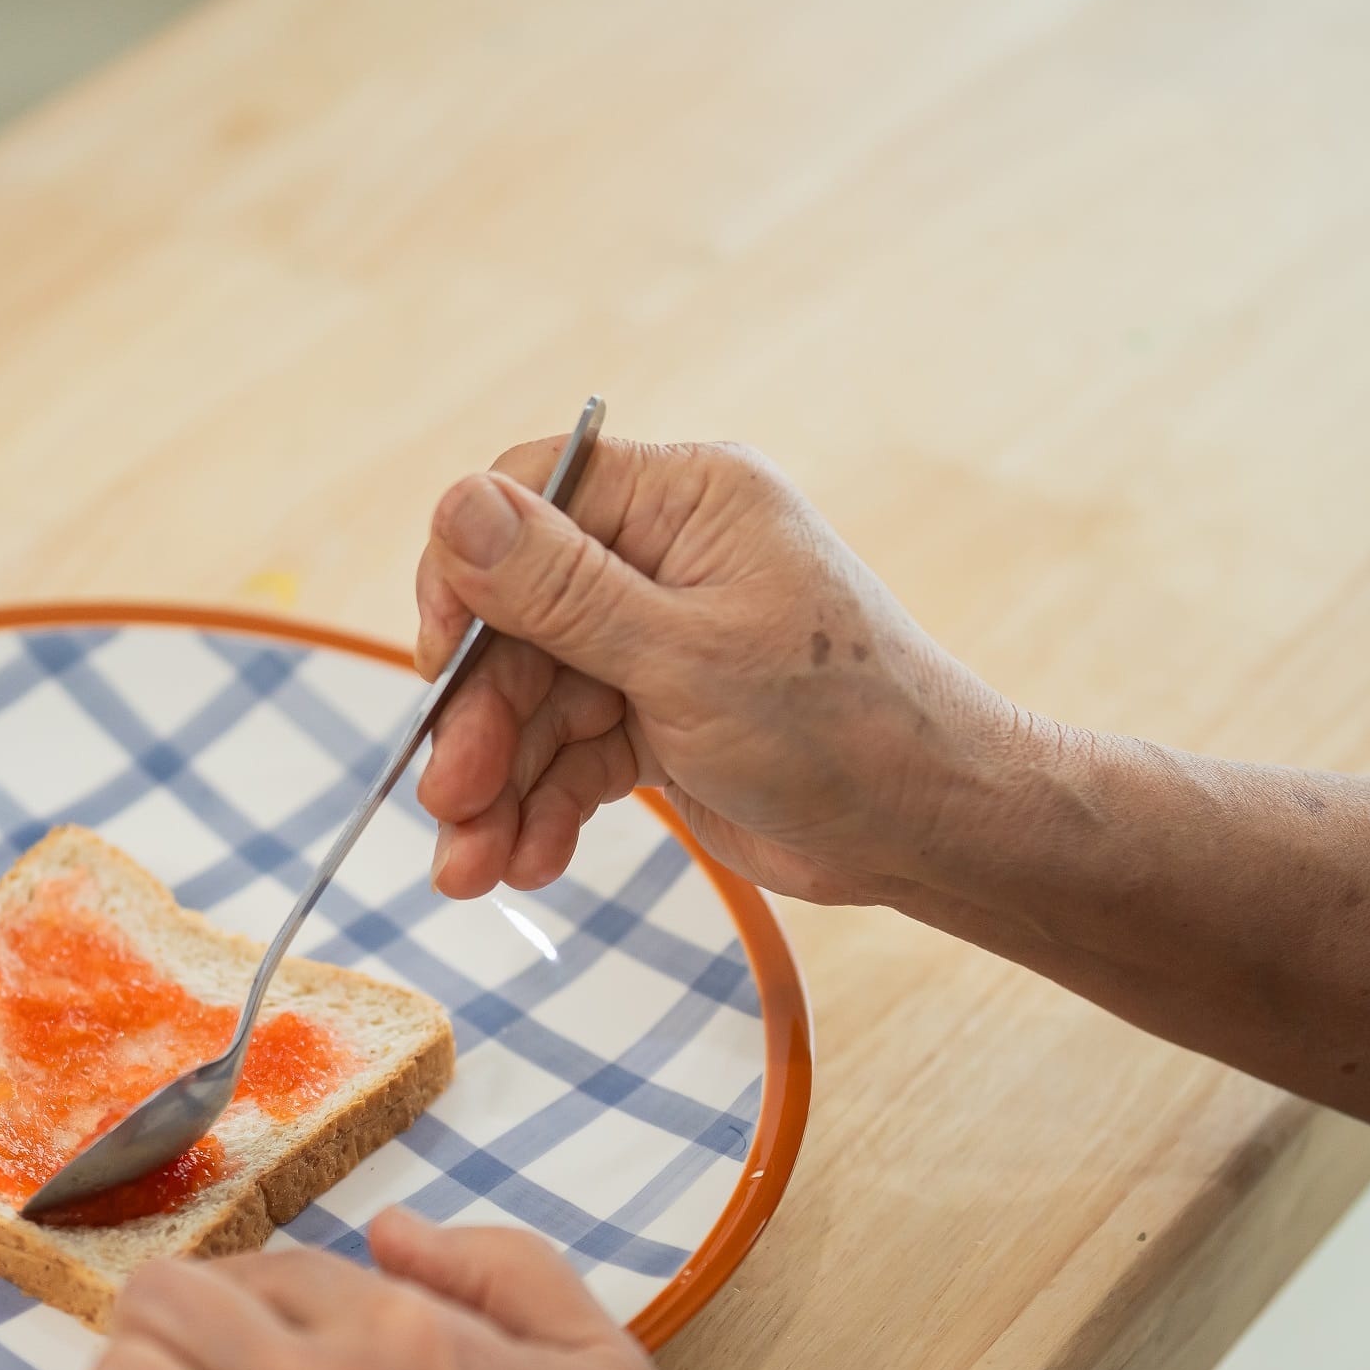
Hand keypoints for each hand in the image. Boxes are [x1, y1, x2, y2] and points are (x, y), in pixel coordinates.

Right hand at [412, 433, 1028, 905]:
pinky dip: (543, 806)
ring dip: (498, 784)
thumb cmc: (841, 725)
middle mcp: (667, 559)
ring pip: (536, 699)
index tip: (440, 659)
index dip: (467, 576)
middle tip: (449, 801)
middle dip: (480, 717)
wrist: (929, 830)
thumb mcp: (684, 656)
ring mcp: (662, 641)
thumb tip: (454, 505)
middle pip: (520, 618)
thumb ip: (561, 588)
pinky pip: (572, 751)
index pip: (530, 499)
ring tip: (471, 870)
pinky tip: (526, 862)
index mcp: (685, 501)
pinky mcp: (663, 718)